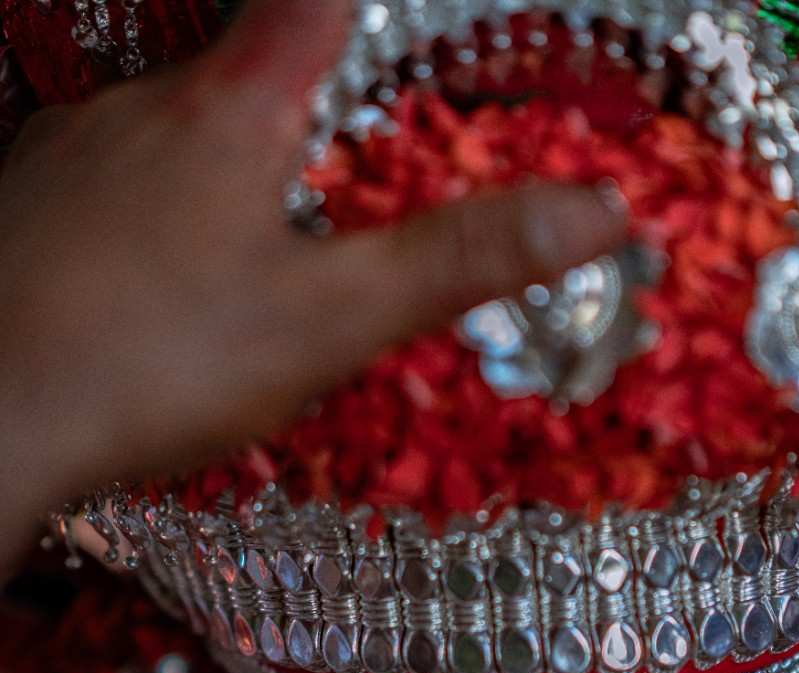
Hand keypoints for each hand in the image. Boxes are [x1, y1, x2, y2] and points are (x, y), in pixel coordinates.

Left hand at [0, 0, 625, 568]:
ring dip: (214, 185)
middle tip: (328, 210)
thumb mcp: (330, 323)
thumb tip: (598, 212)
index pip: (314, 6)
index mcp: (229, 110)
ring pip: (168, 140)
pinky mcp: (20, 206)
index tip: (394, 29)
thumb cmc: (160, 367)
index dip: (363, 10)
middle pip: (242, 77)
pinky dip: (143, 225)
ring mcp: (66, 149)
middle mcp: (140, 102)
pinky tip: (147, 302)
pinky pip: (104, 188)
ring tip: (235, 280)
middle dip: (294, 128)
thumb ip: (457, 262)